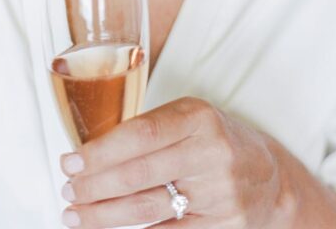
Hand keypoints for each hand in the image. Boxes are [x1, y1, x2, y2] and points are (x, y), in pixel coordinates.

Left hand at [59, 97, 285, 228]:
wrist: (269, 174)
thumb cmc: (213, 140)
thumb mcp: (188, 118)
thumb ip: (149, 129)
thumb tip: (90, 151)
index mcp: (197, 117)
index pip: (141, 133)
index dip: (101, 150)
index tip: (71, 161)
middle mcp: (210, 153)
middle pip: (139, 174)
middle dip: (94, 186)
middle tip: (67, 191)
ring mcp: (218, 193)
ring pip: (147, 208)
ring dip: (103, 215)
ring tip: (75, 215)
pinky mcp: (222, 226)